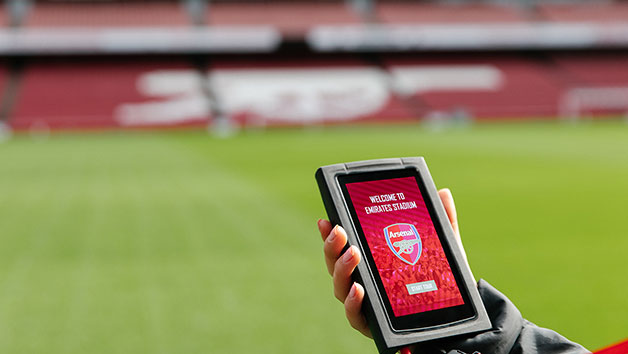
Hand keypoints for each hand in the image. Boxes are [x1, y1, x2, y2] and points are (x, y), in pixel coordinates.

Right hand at [317, 188, 464, 337]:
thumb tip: (443, 193)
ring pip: (340, 287)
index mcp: (369, 262)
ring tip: (353, 254)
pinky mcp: (372, 325)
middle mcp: (360, 281)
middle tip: (340, 231)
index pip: (343, 245)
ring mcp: (363, 303)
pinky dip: (352, 303)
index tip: (327, 218)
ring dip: (342, 269)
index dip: (330, 233)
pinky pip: (355, 316)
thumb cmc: (437, 282)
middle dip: (332, 246)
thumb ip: (441, 222)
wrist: (451, 319)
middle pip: (335, 264)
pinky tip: (358, 290)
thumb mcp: (441, 249)